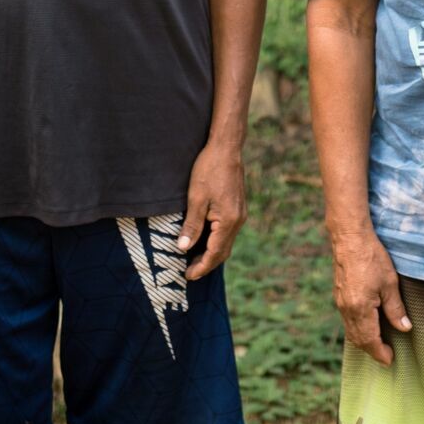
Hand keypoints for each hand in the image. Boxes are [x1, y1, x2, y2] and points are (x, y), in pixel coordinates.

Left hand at [177, 139, 246, 279]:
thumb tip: (183, 248)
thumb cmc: (209, 169)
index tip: (187, 276)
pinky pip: (227, 232)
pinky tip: (204, 239)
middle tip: (189, 272)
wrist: (226, 147)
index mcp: (229, 221)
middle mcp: (238, 220)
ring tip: (194, 260)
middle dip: (207, 264)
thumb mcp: (196, 197)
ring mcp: (240, 214)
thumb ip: (192, 225)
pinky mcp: (238, 207)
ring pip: (226, 242)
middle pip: (223, 251)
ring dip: (212, 253)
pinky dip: (216, 241)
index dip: (201, 267)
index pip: (215, 253)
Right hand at [331, 229, 411, 366]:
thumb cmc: (371, 257)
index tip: (390, 360)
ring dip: (363, 340)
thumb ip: (395, 308)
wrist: (349, 237)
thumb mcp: (389, 283)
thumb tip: (405, 328)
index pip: (370, 341)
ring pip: (350, 331)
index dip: (380, 353)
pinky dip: (356, 328)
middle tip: (385, 354)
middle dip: (371, 350)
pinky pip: (346, 320)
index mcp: (360, 309)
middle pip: (358, 339)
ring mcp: (340, 302)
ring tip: (377, 342)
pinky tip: (366, 324)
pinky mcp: (338, 294)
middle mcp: (347, 309)